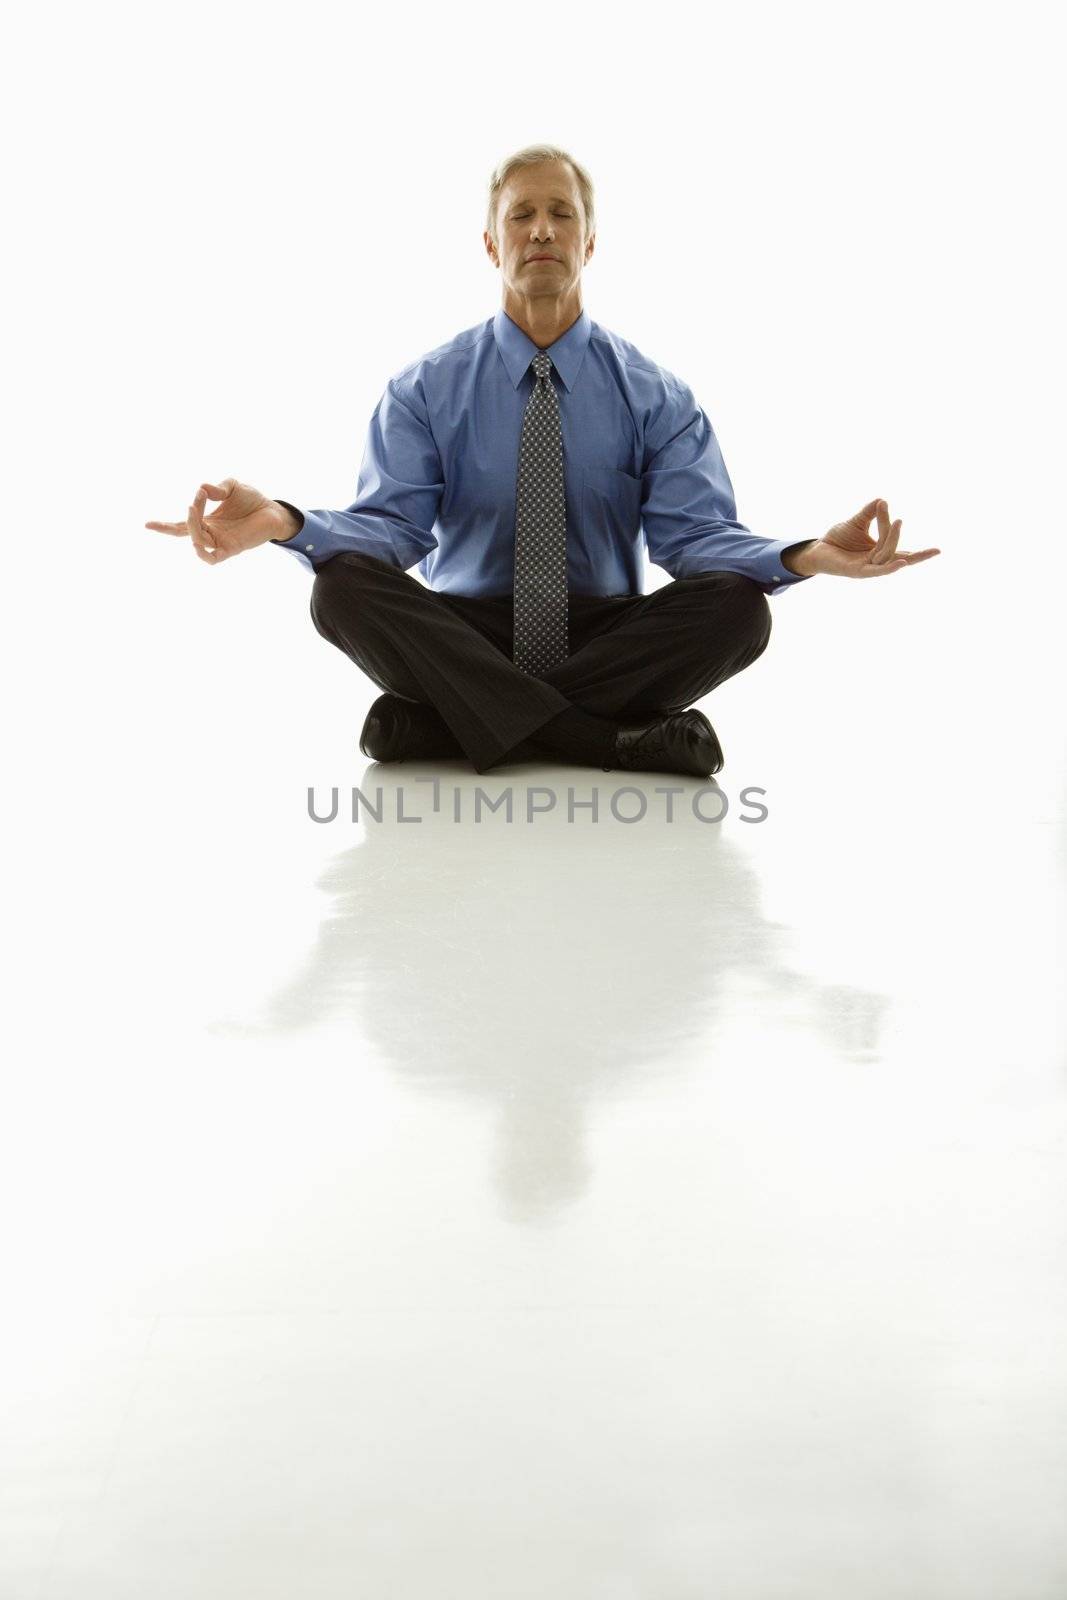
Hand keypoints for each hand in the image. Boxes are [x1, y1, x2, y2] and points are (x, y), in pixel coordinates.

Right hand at [145, 478, 296, 564]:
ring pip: (197, 539)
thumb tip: (201, 488)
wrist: (274, 511)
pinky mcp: (232, 548)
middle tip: (196, 498)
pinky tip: (196, 542)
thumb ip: (217, 488)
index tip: (146, 525)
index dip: (164, 527)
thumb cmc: (252, 500)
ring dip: (193, 523)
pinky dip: (202, 552)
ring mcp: (220, 542)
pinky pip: (212, 558)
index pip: (181, 527)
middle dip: (186, 516)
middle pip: (186, 531)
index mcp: (207, 521)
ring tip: (196, 504)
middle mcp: (211, 533)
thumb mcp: (232, 487)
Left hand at [787, 498, 940, 578]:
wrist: (817, 549)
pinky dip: (889, 568)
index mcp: (880, 553)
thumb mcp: (857, 522)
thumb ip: (870, 513)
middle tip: (918, 534)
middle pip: (898, 554)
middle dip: (912, 548)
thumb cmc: (838, 538)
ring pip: (886, 554)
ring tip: (898, 521)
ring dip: (892, 538)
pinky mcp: (857, 572)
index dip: (921, 554)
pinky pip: (876, 571)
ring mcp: (868, 569)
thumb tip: (882, 500)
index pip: (903, 551)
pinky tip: (902, 563)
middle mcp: (877, 563)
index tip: (936, 546)